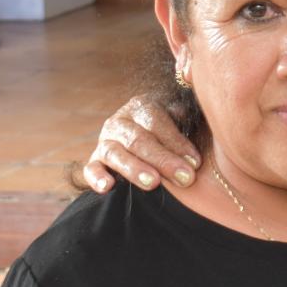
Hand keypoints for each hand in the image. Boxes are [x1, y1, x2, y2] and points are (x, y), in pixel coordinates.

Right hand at [81, 94, 201, 193]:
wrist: (142, 137)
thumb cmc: (167, 130)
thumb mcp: (177, 118)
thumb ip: (184, 111)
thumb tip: (188, 99)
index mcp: (141, 106)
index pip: (157, 122)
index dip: (177, 142)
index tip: (196, 163)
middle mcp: (120, 121)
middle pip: (139, 140)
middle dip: (163, 160)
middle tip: (184, 178)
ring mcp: (104, 140)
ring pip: (115, 153)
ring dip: (134, 169)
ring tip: (153, 183)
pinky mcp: (95, 161)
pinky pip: (90, 169)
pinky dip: (96, 177)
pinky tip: (107, 187)